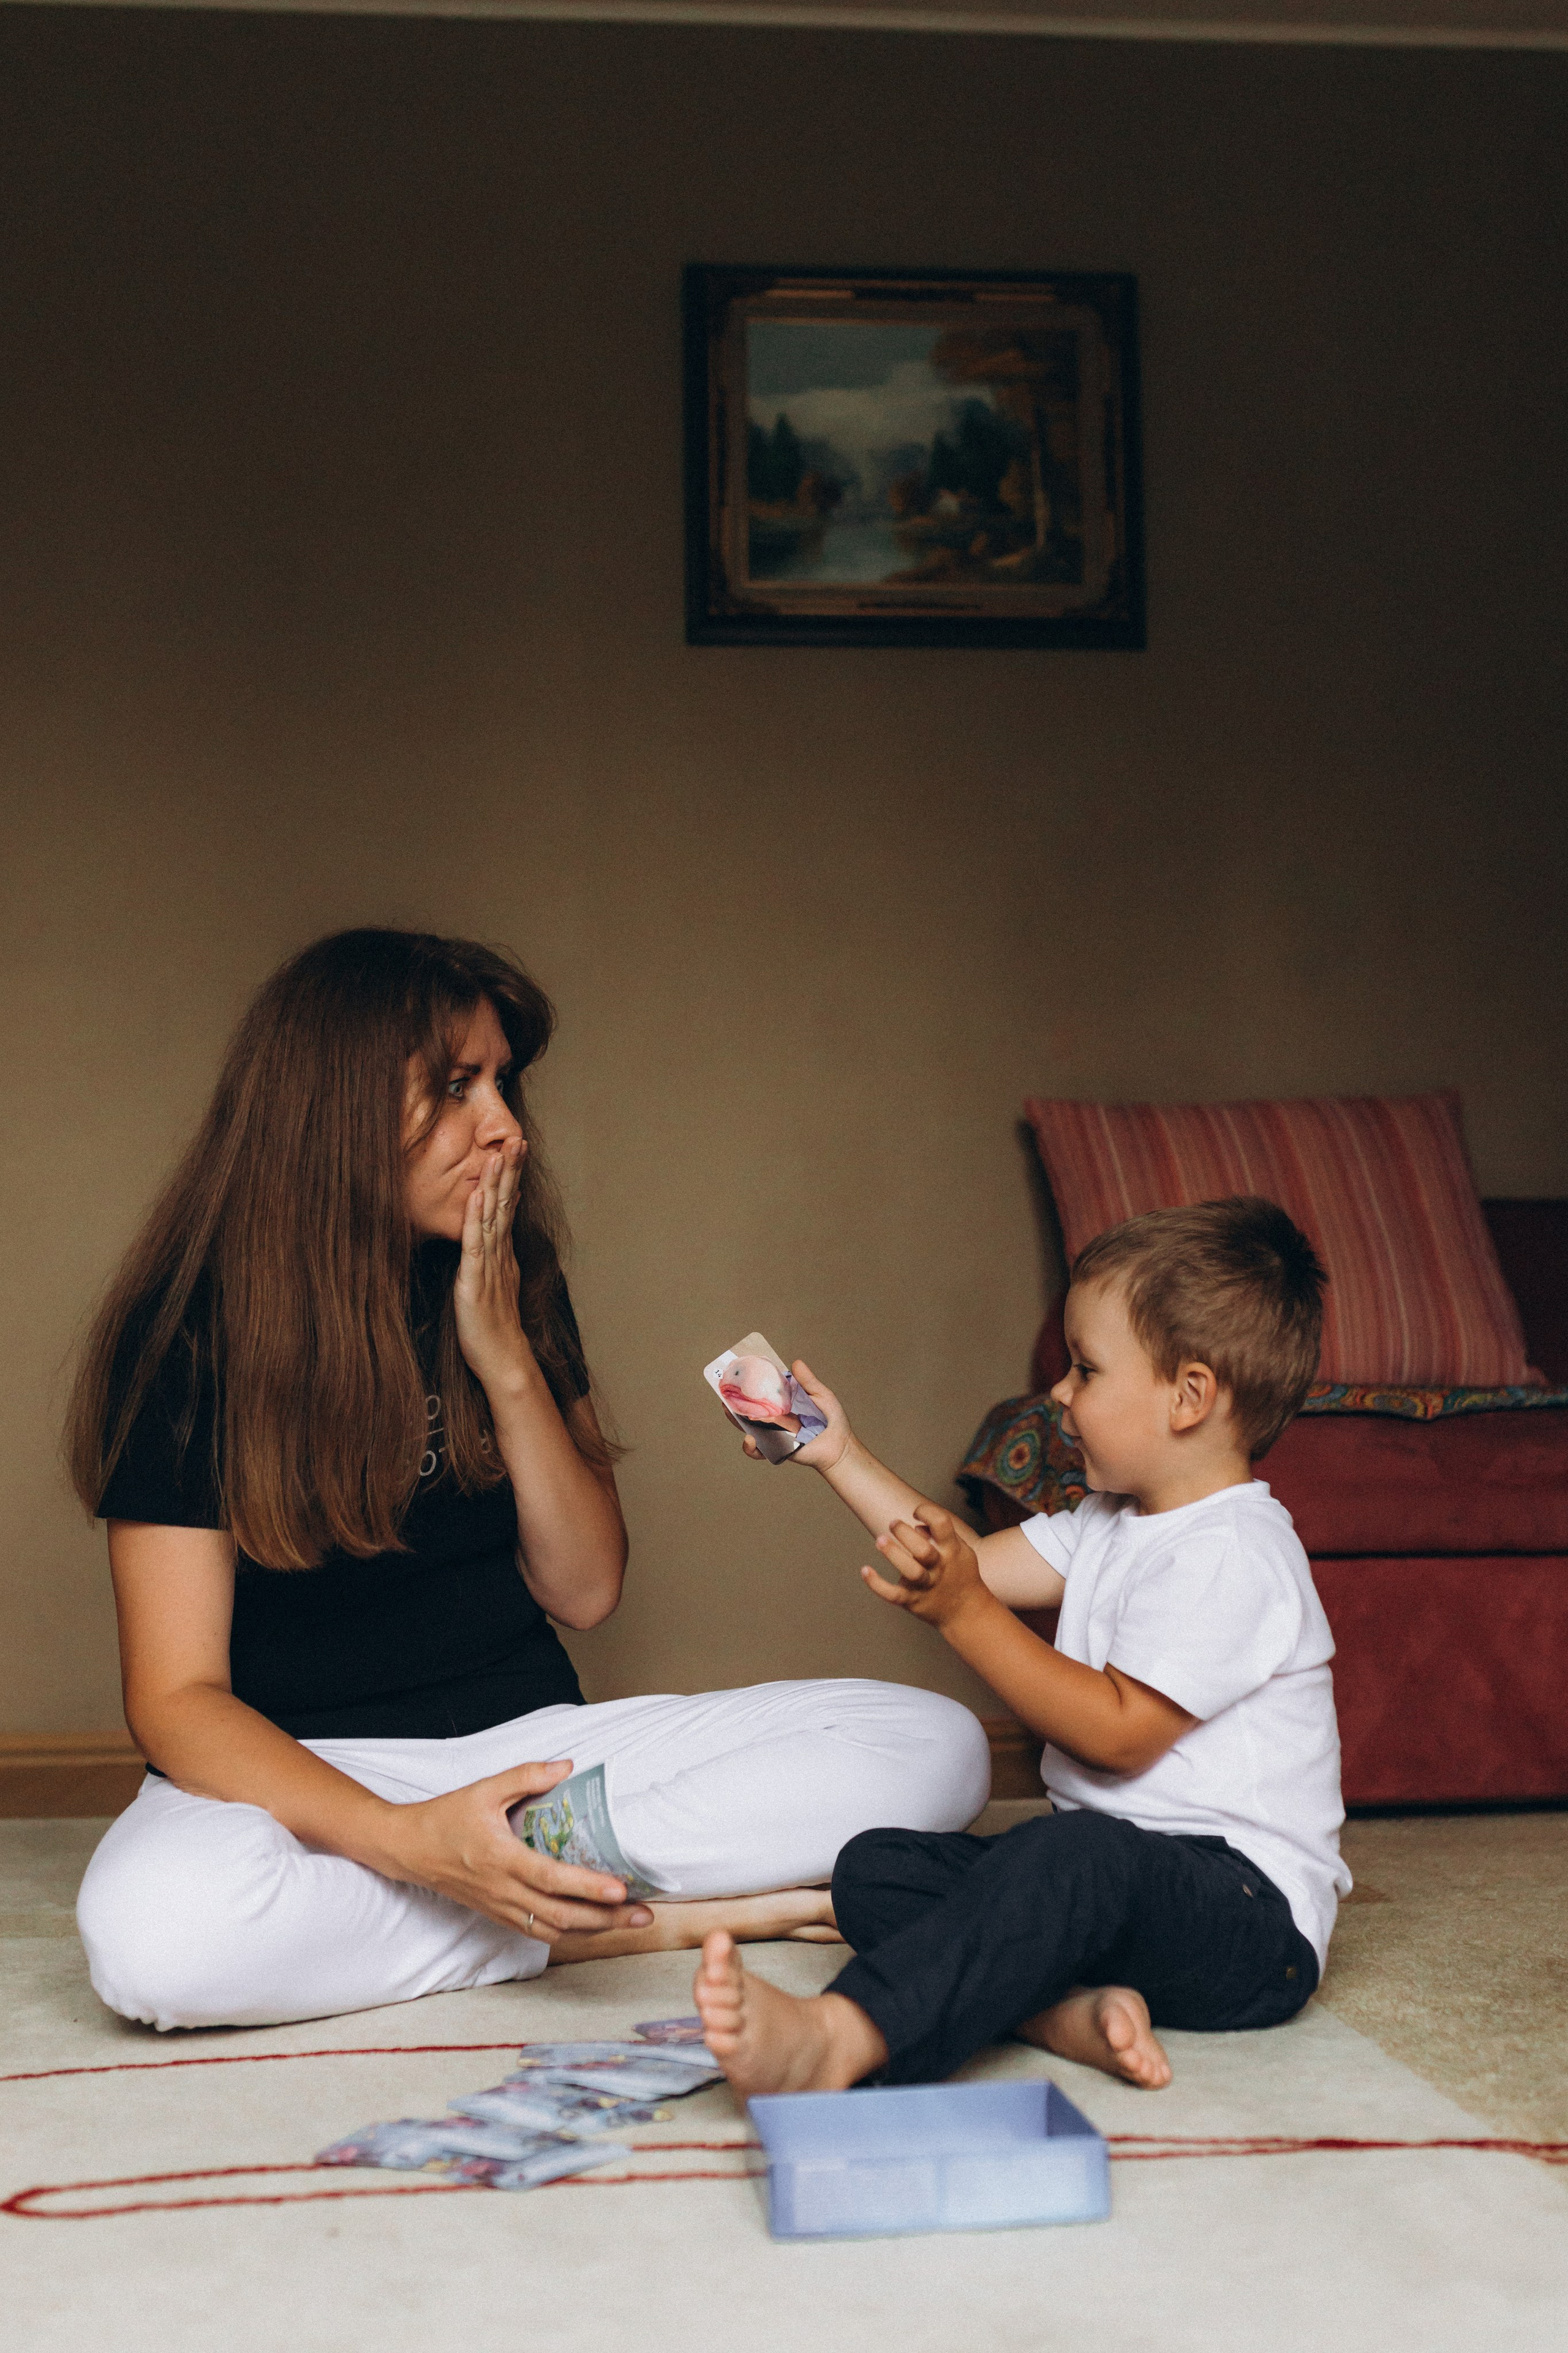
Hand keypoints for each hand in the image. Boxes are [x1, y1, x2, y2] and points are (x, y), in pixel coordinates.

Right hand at [376, 1759, 653, 1944]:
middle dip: (606, 1919)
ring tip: (630, 1921)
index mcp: (501, 1858)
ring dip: (594, 1929)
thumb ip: (526, 1776)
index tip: (621, 1890)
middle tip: (644, 1915)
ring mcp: (500, 1907)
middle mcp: (503, 1890)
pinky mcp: (497, 1915)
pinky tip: (593, 1926)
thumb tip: (567, 1766)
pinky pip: (538, 1932)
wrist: (407, 1849)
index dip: (588, 1888)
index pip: (552, 1879)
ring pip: (554, 1929)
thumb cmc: (446, 1817)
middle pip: (562, 1915)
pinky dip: (569, 1932)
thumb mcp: (484, 1788)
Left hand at [453, 1137, 532, 1394]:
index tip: (515, 1147)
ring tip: (498, 1155)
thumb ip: (496, 1256)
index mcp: (503, 1253)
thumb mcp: (495, 1283)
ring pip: (493, 1217)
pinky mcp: (475, 1280)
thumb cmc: (494, 1327)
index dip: (512, 1176)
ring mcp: (490, 1265)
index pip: (509, 1206)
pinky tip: (478, 1196)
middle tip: (516, 1139)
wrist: (503, 1359)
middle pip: (507, 1204)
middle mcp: (500, 1254)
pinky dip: (476, 1218)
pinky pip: (476, 1244)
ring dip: (495, 1185)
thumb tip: (495, 1233)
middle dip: (510, 1170)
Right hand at [739, 1358, 851, 1471]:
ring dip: (737, 1421)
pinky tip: (751, 1440)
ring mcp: (773, 1433)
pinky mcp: (775, 1449)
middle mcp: (775, 1417)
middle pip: (749, 1409)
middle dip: (733, 1402)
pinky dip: (751, 1447)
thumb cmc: (831, 1419)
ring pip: (749, 1428)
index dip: (748, 1385)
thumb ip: (807, 1381)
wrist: (839, 1446)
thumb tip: (795, 1362)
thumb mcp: (820, 1395)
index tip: (736, 1375)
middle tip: (723, 1393)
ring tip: (732, 1413)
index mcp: (783, 1402)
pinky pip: (758, 1450)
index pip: (762, 1392)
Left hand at [861, 1505, 992, 1631]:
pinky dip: (877, 1584)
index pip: (942, 1524)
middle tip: (892, 1523)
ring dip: (893, 1554)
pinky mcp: (913, 1601)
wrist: (967, 1612)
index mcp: (952, 1550)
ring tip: (880, 1540)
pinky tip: (865, 1570)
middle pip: (923, 1550)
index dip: (927, 1512)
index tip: (916, 1513)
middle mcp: (940, 1567)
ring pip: (911, 1572)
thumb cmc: (960, 1574)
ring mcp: (926, 1585)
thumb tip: (916, 1526)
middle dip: (904, 1534)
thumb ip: (942, 1535)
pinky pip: (894, 1594)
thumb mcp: (961, 1550)